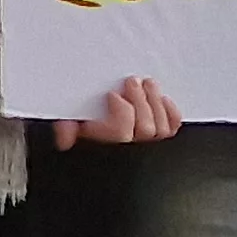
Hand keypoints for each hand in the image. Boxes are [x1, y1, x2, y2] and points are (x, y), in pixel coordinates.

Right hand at [55, 76, 185, 149]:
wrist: (98, 154)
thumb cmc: (85, 134)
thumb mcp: (68, 129)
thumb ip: (65, 128)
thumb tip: (65, 134)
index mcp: (106, 145)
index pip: (121, 133)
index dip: (121, 111)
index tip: (112, 95)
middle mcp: (130, 149)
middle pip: (145, 128)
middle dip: (141, 100)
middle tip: (133, 82)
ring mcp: (146, 145)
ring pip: (161, 129)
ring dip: (155, 102)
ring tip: (148, 85)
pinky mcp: (158, 138)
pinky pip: (172, 129)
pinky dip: (171, 113)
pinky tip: (163, 99)